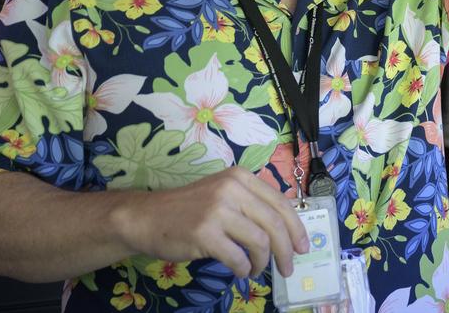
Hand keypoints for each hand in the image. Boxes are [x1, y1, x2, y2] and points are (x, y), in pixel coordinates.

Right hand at [112, 167, 309, 278]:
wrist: (146, 217)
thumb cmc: (188, 209)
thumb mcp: (223, 194)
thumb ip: (251, 204)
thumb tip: (286, 228)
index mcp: (240, 177)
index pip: (281, 203)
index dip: (297, 228)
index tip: (303, 247)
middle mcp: (232, 189)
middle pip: (275, 224)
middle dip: (286, 250)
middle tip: (289, 268)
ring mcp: (218, 211)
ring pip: (260, 241)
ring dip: (263, 262)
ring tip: (256, 270)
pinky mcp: (205, 233)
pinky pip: (238, 257)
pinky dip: (244, 268)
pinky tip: (240, 270)